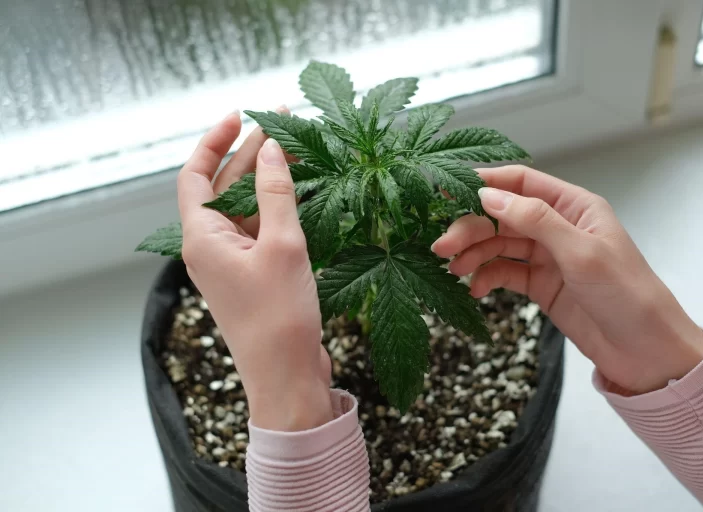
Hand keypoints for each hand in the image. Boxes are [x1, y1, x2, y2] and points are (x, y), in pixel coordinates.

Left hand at [177, 110, 331, 430]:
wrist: (287, 377)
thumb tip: (273, 149)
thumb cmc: (278, 319)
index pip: (196, 175)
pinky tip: (304, 189)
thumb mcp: (282, 246)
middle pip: (225, 186)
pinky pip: (263, 228)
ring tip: (300, 148)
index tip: (239, 115)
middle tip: (284, 123)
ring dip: (269, 179)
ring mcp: (234, 261)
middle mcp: (211, 247)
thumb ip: (276, 193)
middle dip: (251, 153)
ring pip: (247, 207)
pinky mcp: (256, 274)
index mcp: (202, 238)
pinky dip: (280, 206)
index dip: (214, 141)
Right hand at [432, 165, 702, 394]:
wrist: (646, 352)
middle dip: (470, 227)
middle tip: (441, 246)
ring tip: (452, 270)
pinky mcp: (541, 285)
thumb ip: (534, 220)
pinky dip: (486, 277)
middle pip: (502, 216)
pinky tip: (474, 289)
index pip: (521, 182)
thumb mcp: (581, 253)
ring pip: (498, 244)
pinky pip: (505, 273)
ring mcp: (547, 256)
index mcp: (573, 206)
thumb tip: (487, 195)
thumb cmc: (626, 294)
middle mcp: (557, 226)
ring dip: (473, 253)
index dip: (483, 184)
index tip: (445, 193)